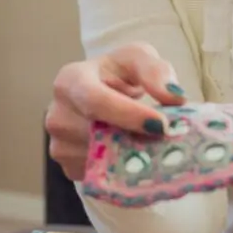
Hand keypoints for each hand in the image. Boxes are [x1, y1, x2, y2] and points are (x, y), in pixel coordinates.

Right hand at [47, 43, 185, 180]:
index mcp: (69, 81)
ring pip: (101, 159)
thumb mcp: (139, 58)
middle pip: (98, 134)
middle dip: (135, 138)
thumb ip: (156, 71)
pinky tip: (133, 152)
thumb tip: (174, 95)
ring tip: (150, 140)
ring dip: (130, 155)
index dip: (128, 115)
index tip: (161, 125)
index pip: (95, 101)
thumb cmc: (119, 73)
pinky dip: (121, 169)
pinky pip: (100, 174)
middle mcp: (57, 115)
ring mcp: (60, 145)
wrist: (101, 92)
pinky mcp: (70, 168)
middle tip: (167, 138)